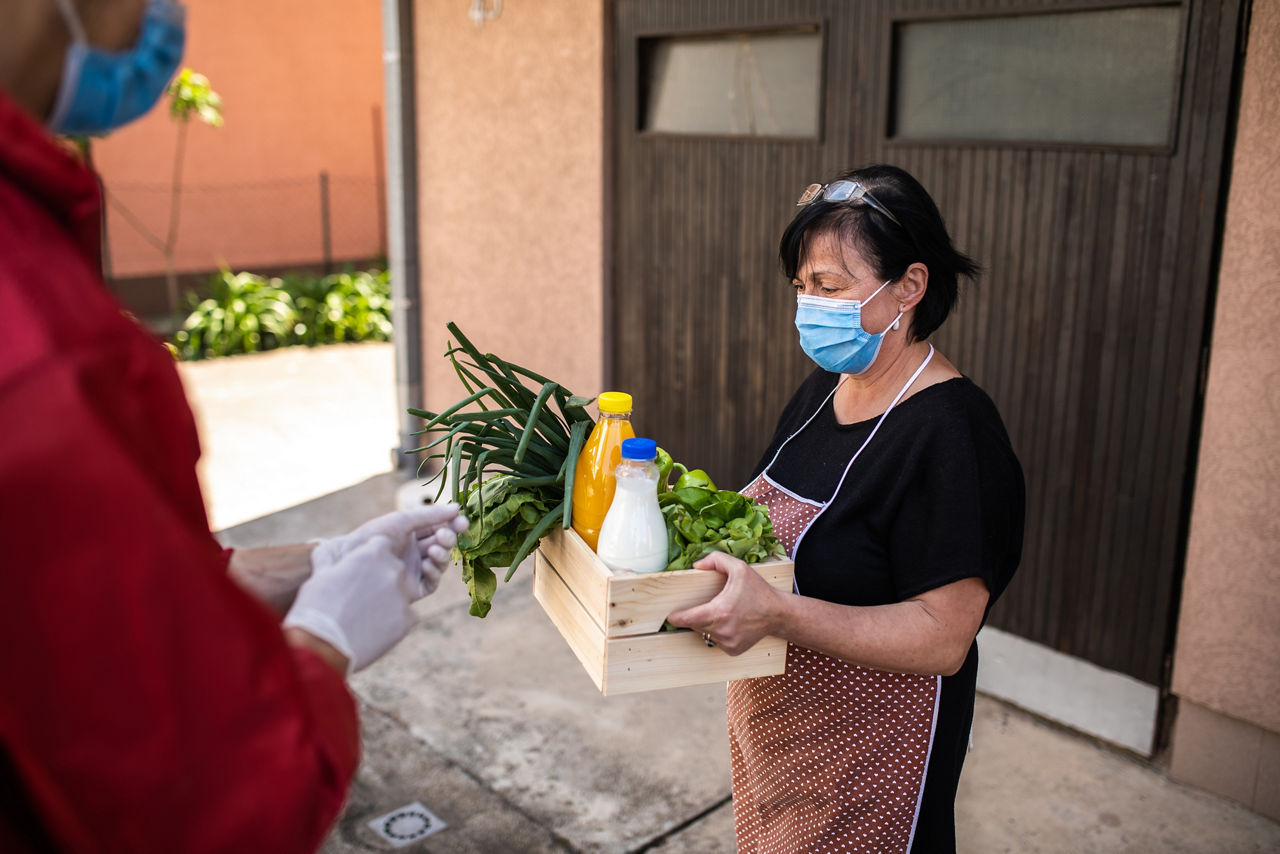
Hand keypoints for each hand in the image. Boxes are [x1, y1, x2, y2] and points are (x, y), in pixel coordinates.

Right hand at [284, 535, 419, 672]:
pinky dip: (394, 621)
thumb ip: (327, 558)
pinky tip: (374, 630)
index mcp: (372, 554)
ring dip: (388, 600)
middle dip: (381, 578)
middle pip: (394, 568)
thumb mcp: (318, 576)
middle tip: (362, 595)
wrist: (323, 646)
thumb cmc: (316, 608)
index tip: (360, 569)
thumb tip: (323, 547)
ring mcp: (403, 595)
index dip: (370, 557)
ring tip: (365, 616)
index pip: (381, 545)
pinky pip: (406, 616)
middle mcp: (393, 571)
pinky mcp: (407, 620)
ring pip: (401, 593)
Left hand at [311, 504, 468, 598]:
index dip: (453, 524)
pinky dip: (434, 572)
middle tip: (445, 535)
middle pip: (443, 544)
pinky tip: (427, 565)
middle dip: (448, 538)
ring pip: (440, 562)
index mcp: (411, 533)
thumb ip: (430, 514)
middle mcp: (415, 551)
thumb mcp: (401, 521)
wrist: (350, 563)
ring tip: (434, 551)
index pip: (439, 526)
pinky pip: (432, 581)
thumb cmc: (372, 537)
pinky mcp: (413, 589)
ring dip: (443, 554)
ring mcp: (414, 570)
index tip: (462, 521)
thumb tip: (457, 507)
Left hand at [665, 551, 784, 655]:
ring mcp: (728, 642)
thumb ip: (716, 560)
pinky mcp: (733, 650)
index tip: (671, 615)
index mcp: (720, 611)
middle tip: (705, 606)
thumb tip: (696, 565)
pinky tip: (730, 624)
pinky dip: (719, 633)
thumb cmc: (758, 590)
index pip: (688, 619)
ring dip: (707, 625)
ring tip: (722, 613)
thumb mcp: (739, 568)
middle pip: (695, 626)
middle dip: (695, 616)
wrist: (778, 613)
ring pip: (705, 634)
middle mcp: (723, 630)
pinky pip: (717, 642)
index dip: (676, 618)